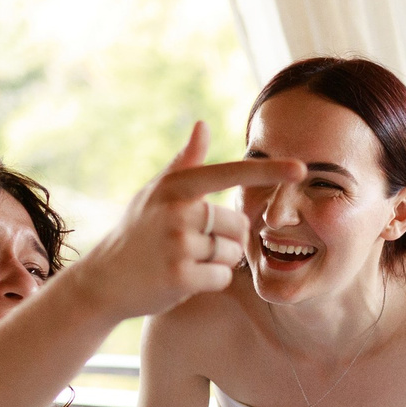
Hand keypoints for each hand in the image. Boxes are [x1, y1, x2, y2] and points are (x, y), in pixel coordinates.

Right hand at [68, 125, 303, 320]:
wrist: (103, 280)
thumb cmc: (136, 232)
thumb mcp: (155, 193)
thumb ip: (184, 162)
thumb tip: (203, 125)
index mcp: (176, 187)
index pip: (230, 174)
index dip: (268, 171)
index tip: (302, 169)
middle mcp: (178, 211)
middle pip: (238, 224)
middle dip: (229, 238)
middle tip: (197, 246)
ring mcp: (178, 244)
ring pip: (232, 253)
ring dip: (221, 261)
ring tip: (188, 261)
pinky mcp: (180, 277)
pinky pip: (221, 277)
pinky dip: (211, 281)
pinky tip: (184, 279)